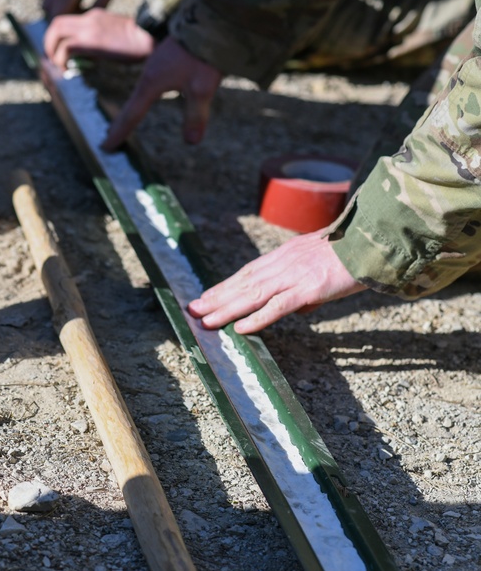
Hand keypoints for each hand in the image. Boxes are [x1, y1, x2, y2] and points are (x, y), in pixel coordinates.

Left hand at [44, 9, 153, 69]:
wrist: (156, 39)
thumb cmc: (143, 46)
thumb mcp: (119, 40)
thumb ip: (102, 46)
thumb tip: (89, 65)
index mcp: (97, 17)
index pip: (68, 22)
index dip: (59, 39)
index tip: (61, 56)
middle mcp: (90, 18)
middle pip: (56, 23)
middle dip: (50, 43)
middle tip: (55, 61)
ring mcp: (90, 28)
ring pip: (56, 31)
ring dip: (52, 50)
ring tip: (60, 66)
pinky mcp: (92, 41)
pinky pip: (65, 48)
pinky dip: (61, 59)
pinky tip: (68, 70)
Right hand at [101, 37, 222, 149]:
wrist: (209, 21)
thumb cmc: (203, 54)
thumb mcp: (202, 88)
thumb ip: (196, 116)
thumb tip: (191, 143)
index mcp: (151, 84)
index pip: (131, 115)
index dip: (119, 133)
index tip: (106, 147)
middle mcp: (148, 75)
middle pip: (130, 106)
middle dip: (120, 124)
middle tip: (108, 139)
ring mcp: (155, 65)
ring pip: (138, 94)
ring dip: (130, 110)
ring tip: (125, 122)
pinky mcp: (164, 59)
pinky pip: (147, 84)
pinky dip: (141, 97)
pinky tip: (147, 96)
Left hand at [187, 232, 366, 333]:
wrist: (378, 242)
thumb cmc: (355, 255)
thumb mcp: (323, 265)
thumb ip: (308, 286)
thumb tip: (302, 307)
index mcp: (286, 255)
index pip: (248, 272)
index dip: (225, 285)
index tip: (206, 296)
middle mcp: (284, 263)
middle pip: (243, 282)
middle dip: (217, 297)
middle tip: (193, 309)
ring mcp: (295, 275)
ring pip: (253, 295)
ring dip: (227, 309)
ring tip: (206, 320)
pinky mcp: (309, 288)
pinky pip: (278, 306)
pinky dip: (258, 318)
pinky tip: (241, 328)